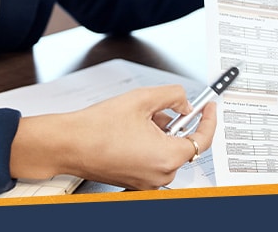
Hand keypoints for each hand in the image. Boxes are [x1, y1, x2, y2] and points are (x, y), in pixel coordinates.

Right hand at [9, 85, 217, 189]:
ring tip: (138, 118)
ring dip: (160, 133)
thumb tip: (184, 101)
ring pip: (166, 152)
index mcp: (167, 157)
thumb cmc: (97, 127)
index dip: (208, 120)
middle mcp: (160, 175)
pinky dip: (150, 144)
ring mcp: (147, 182)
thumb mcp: (142, 99)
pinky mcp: (135, 181)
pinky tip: (131, 131)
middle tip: (162, 107)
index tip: (209, 108)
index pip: (202, 140)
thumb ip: (172, 96)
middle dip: (175, 123)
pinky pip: (153, 160)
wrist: (68, 144)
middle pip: (182, 145)